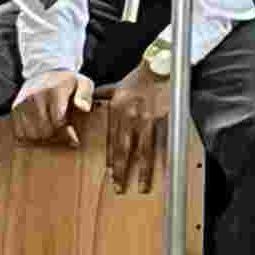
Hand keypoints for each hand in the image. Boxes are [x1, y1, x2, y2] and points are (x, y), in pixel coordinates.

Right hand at [11, 70, 94, 146]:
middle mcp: (36, 96)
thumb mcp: (83, 83)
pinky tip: (40, 130)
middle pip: (45, 131)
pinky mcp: (15, 108)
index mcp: (55, 90)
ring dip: (43, 138)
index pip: (58, 122)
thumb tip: (83, 108)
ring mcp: (23, 103)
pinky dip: (30, 136)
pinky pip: (19, 132)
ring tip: (52, 132)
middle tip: (63, 134)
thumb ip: (85, 95)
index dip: (67, 133)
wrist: (46, 71)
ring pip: (32, 134)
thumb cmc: (68, 82)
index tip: (73, 135)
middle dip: (56, 136)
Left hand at [94, 65, 172, 193]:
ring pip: (144, 150)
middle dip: (122, 171)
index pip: (113, 141)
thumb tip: (89, 101)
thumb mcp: (117, 86)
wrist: (161, 67)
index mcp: (118, 112)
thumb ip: (104, 96)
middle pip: (125, 150)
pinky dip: (163, 158)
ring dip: (143, 171)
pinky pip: (163, 143)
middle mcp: (131, 118)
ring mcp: (149, 120)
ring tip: (142, 186)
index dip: (112, 159)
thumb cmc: (140, 77)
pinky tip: (163, 170)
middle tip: (119, 187)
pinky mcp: (165, 119)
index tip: (110, 174)